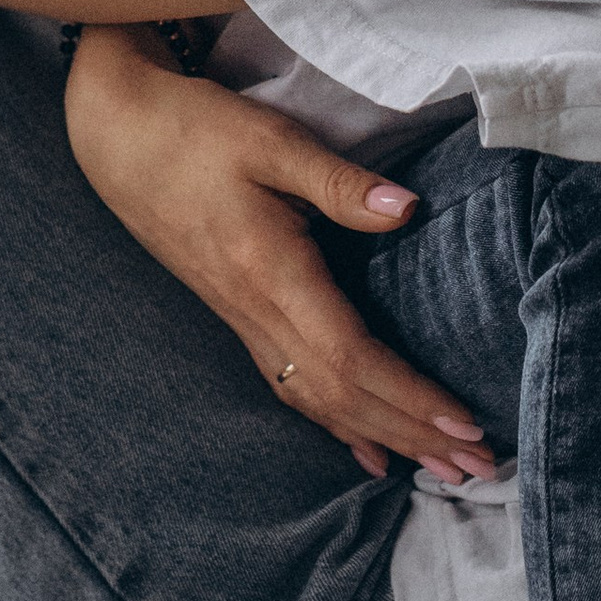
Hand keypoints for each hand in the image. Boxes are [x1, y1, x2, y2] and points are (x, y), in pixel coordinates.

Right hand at [63, 24, 496, 486]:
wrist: (119, 136)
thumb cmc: (195, 131)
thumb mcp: (270, 141)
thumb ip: (339, 182)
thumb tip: (406, 209)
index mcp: (271, 274)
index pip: (350, 358)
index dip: (409, 397)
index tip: (464, 423)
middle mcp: (256, 312)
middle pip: (342, 396)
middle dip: (413, 435)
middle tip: (480, 468)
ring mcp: (244, 321)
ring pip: (319, 402)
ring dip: (385, 438)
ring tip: (442, 469)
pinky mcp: (239, 317)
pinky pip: (293, 390)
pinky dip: (337, 425)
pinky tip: (369, 453)